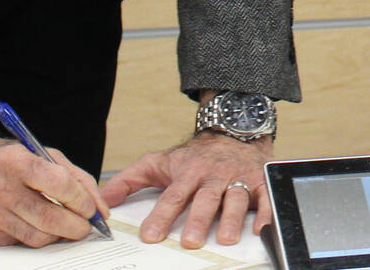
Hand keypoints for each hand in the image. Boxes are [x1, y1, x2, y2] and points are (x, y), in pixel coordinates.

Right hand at [0, 114, 106, 247]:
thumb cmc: (4, 159)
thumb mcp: (40, 153)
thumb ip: (75, 177)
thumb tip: (100, 207)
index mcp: (16, 161)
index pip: (59, 184)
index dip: (82, 200)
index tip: (92, 209)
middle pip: (49, 218)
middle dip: (76, 227)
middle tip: (86, 227)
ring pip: (36, 237)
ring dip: (58, 235)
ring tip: (64, 226)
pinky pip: (18, 243)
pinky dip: (33, 236)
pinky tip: (33, 224)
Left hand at [101, 132, 273, 247]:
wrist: (233, 129)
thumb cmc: (194, 154)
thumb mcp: (158, 161)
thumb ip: (129, 180)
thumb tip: (104, 200)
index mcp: (188, 172)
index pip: (173, 196)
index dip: (162, 216)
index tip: (151, 235)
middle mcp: (213, 175)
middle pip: (205, 199)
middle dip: (198, 220)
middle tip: (190, 241)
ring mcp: (237, 177)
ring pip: (234, 199)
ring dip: (231, 219)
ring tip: (225, 238)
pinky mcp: (258, 180)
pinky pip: (264, 196)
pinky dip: (265, 212)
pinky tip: (260, 227)